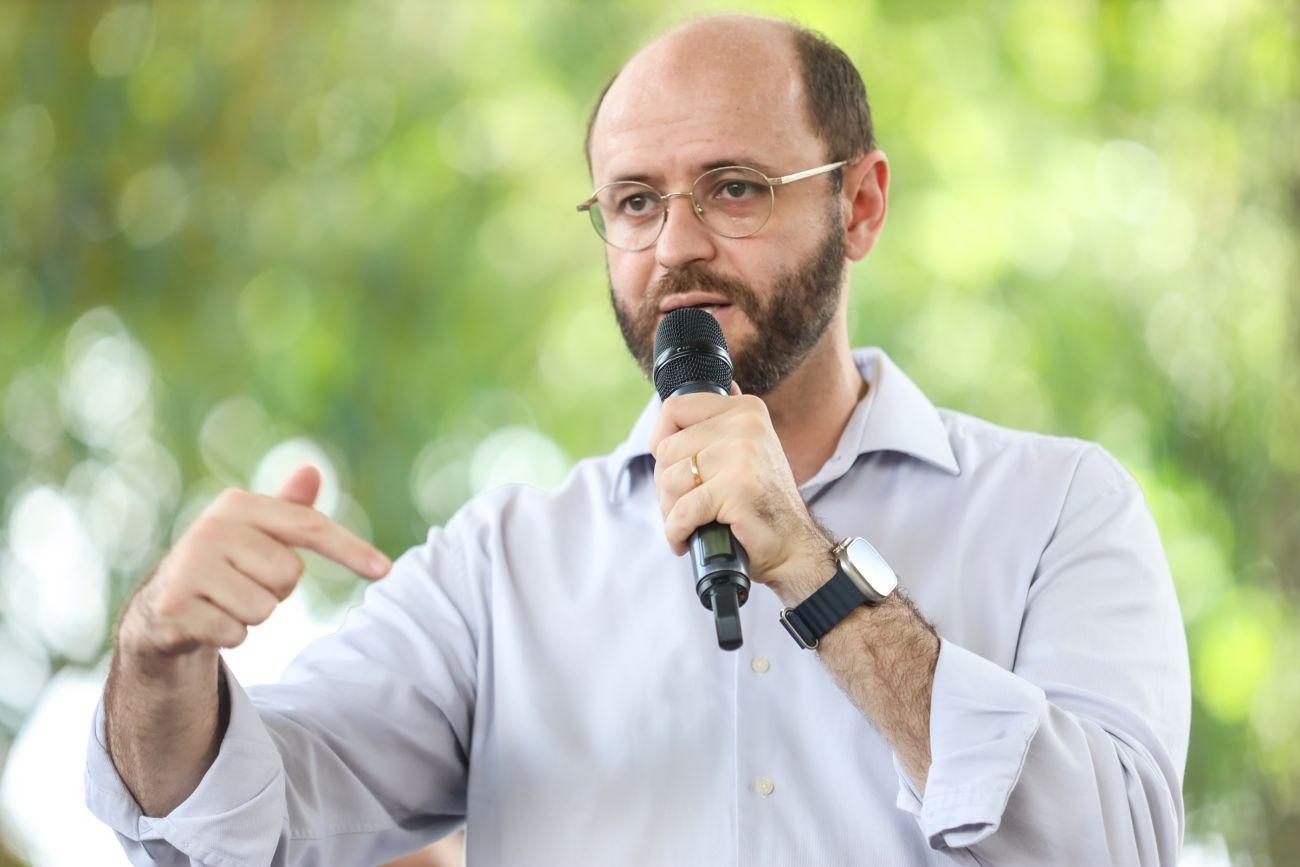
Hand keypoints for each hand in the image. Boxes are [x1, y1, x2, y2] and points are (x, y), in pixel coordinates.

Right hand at [118, 465, 391, 661]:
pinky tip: (206, 620)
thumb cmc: (226, 562)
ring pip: (264, 609)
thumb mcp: (258, 532)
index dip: (350, 549)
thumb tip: (312, 469)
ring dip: (251, 615)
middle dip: (276, 589)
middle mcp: (211, 529)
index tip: (386, 570)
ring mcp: (189, 567)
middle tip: (244, 582)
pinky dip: (230, 636)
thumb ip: (291, 508)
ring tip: (224, 600)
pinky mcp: (174, 606)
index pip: (309, 527)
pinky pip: (237, 635)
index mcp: (239, 506)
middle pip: (289, 575)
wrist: (162, 604)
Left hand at [649, 387, 831, 596]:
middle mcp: (745, 424)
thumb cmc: (760, 503)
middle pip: (667, 449)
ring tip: (689, 523)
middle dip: (666, 486)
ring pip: (670, 479)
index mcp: (745, 409)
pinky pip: (682, 511)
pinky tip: (686, 541)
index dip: (660, 442)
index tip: (671, 467)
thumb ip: (713, 430)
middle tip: (684, 506)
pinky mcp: (736, 489)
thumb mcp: (743, 452)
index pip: (675, 408)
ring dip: (670, 511)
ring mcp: (742, 455)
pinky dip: (676, 532)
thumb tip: (669, 415)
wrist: (794, 546)